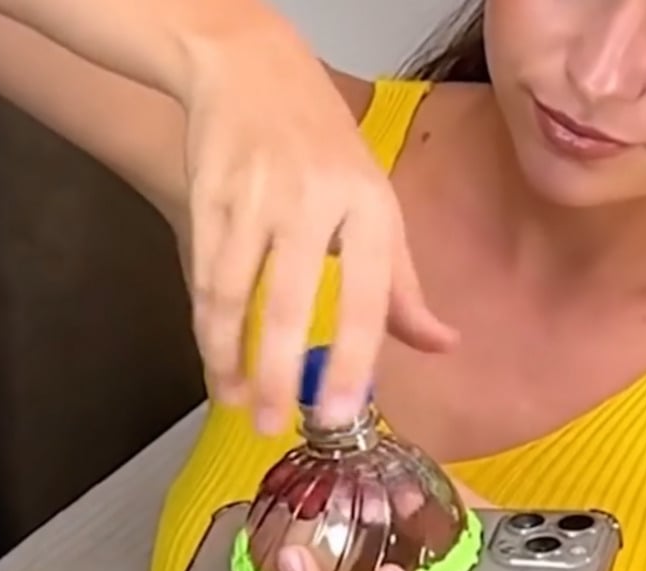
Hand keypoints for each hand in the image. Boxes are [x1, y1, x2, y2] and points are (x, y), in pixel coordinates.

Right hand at [178, 4, 454, 430]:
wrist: (251, 68)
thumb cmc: (326, 149)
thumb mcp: (378, 208)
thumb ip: (403, 287)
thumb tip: (440, 345)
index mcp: (369, 207)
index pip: (366, 298)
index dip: (352, 361)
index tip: (338, 413)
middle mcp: (313, 200)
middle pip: (289, 301)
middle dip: (277, 373)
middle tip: (273, 427)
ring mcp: (255, 196)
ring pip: (233, 293)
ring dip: (231, 358)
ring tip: (238, 406)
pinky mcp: (209, 195)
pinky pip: (205, 276)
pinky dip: (208, 328)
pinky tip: (216, 364)